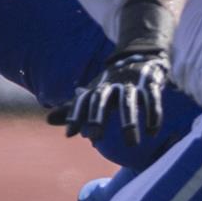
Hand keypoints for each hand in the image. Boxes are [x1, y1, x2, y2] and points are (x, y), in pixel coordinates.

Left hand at [52, 49, 169, 143]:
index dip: (75, 115)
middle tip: (95, 138)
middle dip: (98, 117)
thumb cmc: (112, 82)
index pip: (83, 100)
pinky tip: (152, 133)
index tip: (70, 134)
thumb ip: (73, 108)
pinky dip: (153, 115)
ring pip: (129, 102)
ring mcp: (132, 83)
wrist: (141, 56)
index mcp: (97, 87)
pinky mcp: (151, 83)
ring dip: (130, 122)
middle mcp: (112, 84)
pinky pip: (152, 99)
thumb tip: (48, 120)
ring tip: (130, 144)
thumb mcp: (93, 92)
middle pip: (102, 99)